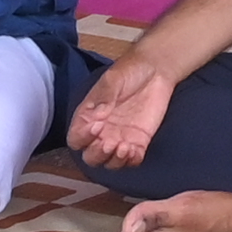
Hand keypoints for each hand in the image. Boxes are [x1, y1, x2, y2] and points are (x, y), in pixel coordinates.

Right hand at [67, 53, 180, 174]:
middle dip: (97, 154)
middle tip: (108, 142)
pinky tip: (135, 151)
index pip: (76, 138)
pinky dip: (132, 161)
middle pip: (91, 156)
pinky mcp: (139, 142)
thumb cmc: (129, 71)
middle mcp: (102, 132)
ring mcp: (120, 139)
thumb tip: (97, 114)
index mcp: (89, 117)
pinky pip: (132, 160)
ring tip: (124, 147)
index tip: (96, 126)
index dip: (82, 138)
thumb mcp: (112, 80)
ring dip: (114, 160)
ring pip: (110, 162)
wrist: (156, 69)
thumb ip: (104, 97)